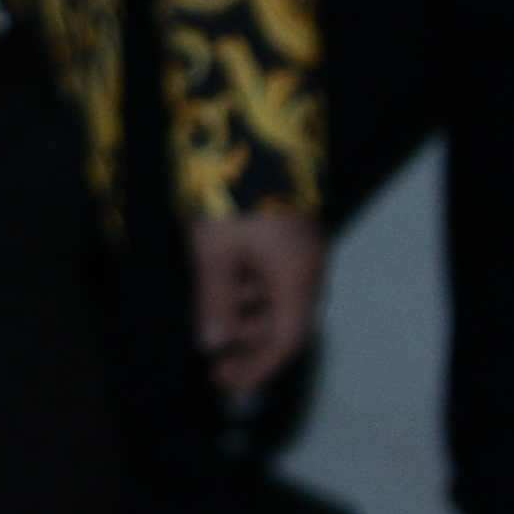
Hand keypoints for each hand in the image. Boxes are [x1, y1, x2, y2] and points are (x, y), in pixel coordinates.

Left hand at [185, 207, 325, 399]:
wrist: (254, 131)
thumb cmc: (234, 197)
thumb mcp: (215, 252)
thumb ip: (216, 301)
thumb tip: (213, 344)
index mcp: (296, 279)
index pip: (287, 341)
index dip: (256, 367)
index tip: (224, 382)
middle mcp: (307, 268)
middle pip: (284, 321)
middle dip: (247, 341)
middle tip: (208, 354)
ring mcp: (300, 248)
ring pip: (276, 297)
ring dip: (244, 313)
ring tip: (206, 316)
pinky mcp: (288, 232)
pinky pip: (272, 274)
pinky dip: (246, 288)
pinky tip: (218, 284)